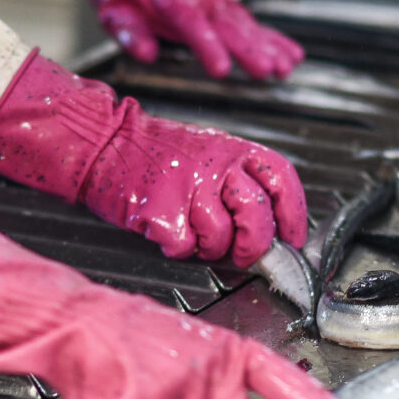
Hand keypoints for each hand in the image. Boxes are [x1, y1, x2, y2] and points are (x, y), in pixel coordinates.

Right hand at [0, 52, 307, 265]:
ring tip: (195, 236)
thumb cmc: (157, 154)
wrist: (105, 144)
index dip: (293, 216)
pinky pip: (185, 248)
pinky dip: (179, 249)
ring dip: (211, 249)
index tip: (291, 238)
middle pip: (257, 216)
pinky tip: (169, 232)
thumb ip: (240, 180)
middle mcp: (216, 166)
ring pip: (221, 238)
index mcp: (234, 150)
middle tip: (244, 254)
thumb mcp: (209, 152)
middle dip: (255, 244)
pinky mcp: (161, 212)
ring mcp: (188, 189)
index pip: (282, 181)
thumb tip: (269, 227)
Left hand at [75, 0, 303, 81]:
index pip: (191, 23)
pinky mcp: (226, 9)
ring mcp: (217, 3)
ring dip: (268, 45)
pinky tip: (293, 56)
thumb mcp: (113, 9)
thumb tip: (146, 53)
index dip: (208, 46)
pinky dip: (274, 39)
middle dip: (248, 48)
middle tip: (266, 71)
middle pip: (227, 24)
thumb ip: (129, 32)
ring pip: (246, 24)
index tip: (221, 69)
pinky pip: (254, 24)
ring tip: (286, 67)